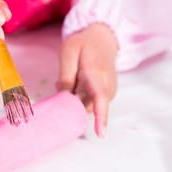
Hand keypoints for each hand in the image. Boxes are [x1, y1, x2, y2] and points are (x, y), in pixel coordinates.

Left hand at [57, 23, 117, 137]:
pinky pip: (91, 103)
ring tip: (72, 78)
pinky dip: (81, 97)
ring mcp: (109, 91)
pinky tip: (78, 82)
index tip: (101, 134)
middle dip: (72, 102)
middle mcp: (107, 86)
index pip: (100, 98)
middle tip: (62, 82)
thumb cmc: (84, 43)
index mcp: (97, 73)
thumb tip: (64, 99)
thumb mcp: (68, 53)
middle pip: (88, 106)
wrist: (103, 38)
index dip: (101, 117)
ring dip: (76, 99)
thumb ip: (66, 76)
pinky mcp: (108, 95)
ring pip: (88, 106)